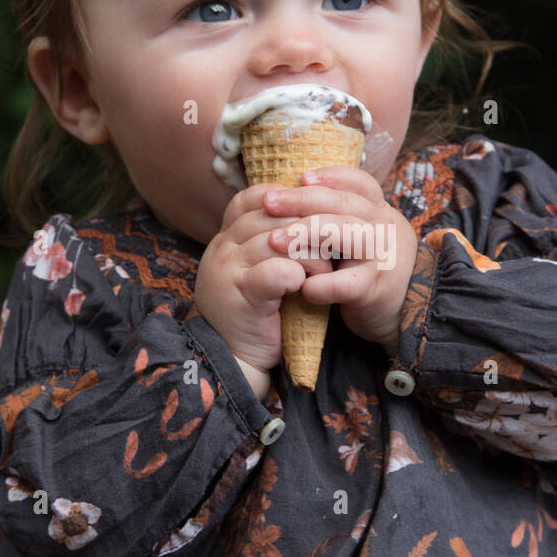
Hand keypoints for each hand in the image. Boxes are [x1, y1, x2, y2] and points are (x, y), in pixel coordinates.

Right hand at [193, 182, 325, 373]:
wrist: (234, 359)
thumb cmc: (257, 312)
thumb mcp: (260, 269)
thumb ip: (273, 242)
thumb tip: (311, 213)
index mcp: (225, 236)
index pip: (255, 197)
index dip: (290, 201)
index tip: (316, 218)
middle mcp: (222, 247)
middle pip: (274, 216)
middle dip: (311, 228)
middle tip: (334, 248)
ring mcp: (228, 269)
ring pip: (280, 240)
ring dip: (312, 255)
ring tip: (324, 272)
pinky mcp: (242, 295)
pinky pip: (279, 270)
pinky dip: (302, 277)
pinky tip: (308, 290)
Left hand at [260, 165, 417, 354]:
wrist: (407, 315)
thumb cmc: (371, 273)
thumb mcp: (364, 238)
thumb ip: (342, 218)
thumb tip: (296, 191)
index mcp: (381, 213)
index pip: (359, 184)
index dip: (330, 177)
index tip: (299, 177)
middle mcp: (385, 229)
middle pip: (345, 204)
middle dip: (302, 200)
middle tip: (269, 203)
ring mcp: (382, 258)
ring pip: (345, 234)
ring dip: (305, 234)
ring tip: (274, 241)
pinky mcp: (374, 290)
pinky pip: (344, 284)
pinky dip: (320, 285)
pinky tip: (300, 286)